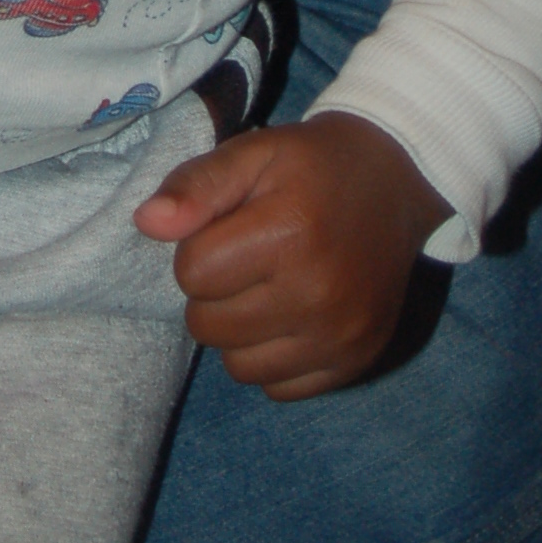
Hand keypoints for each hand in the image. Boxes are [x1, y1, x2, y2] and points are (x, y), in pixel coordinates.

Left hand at [134, 111, 448, 397]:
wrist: (395, 183)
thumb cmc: (312, 166)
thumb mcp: (254, 153)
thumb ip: (197, 185)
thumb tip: (146, 223)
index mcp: (290, 232)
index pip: (192, 272)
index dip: (201, 246)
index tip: (232, 227)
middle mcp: (318, 294)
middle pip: (207, 325)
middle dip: (215, 290)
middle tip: (250, 257)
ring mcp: (340, 336)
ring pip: (237, 366)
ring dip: (239, 331)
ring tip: (268, 287)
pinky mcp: (355, 364)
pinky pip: (277, 388)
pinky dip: (273, 358)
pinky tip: (293, 316)